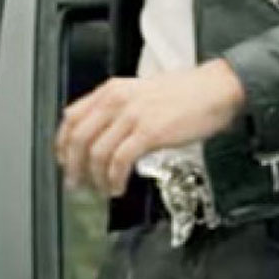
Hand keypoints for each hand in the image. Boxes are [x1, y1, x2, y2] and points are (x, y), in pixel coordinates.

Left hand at [54, 59, 245, 196]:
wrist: (216, 89)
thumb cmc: (185, 92)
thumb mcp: (142, 91)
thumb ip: (117, 107)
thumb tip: (96, 133)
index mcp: (113, 89)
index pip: (72, 117)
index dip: (63, 145)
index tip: (65, 162)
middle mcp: (118, 99)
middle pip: (78, 139)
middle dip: (74, 168)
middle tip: (77, 185)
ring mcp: (133, 115)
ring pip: (96, 154)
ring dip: (96, 179)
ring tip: (104, 189)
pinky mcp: (149, 132)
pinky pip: (119, 162)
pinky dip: (114, 180)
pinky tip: (118, 187)